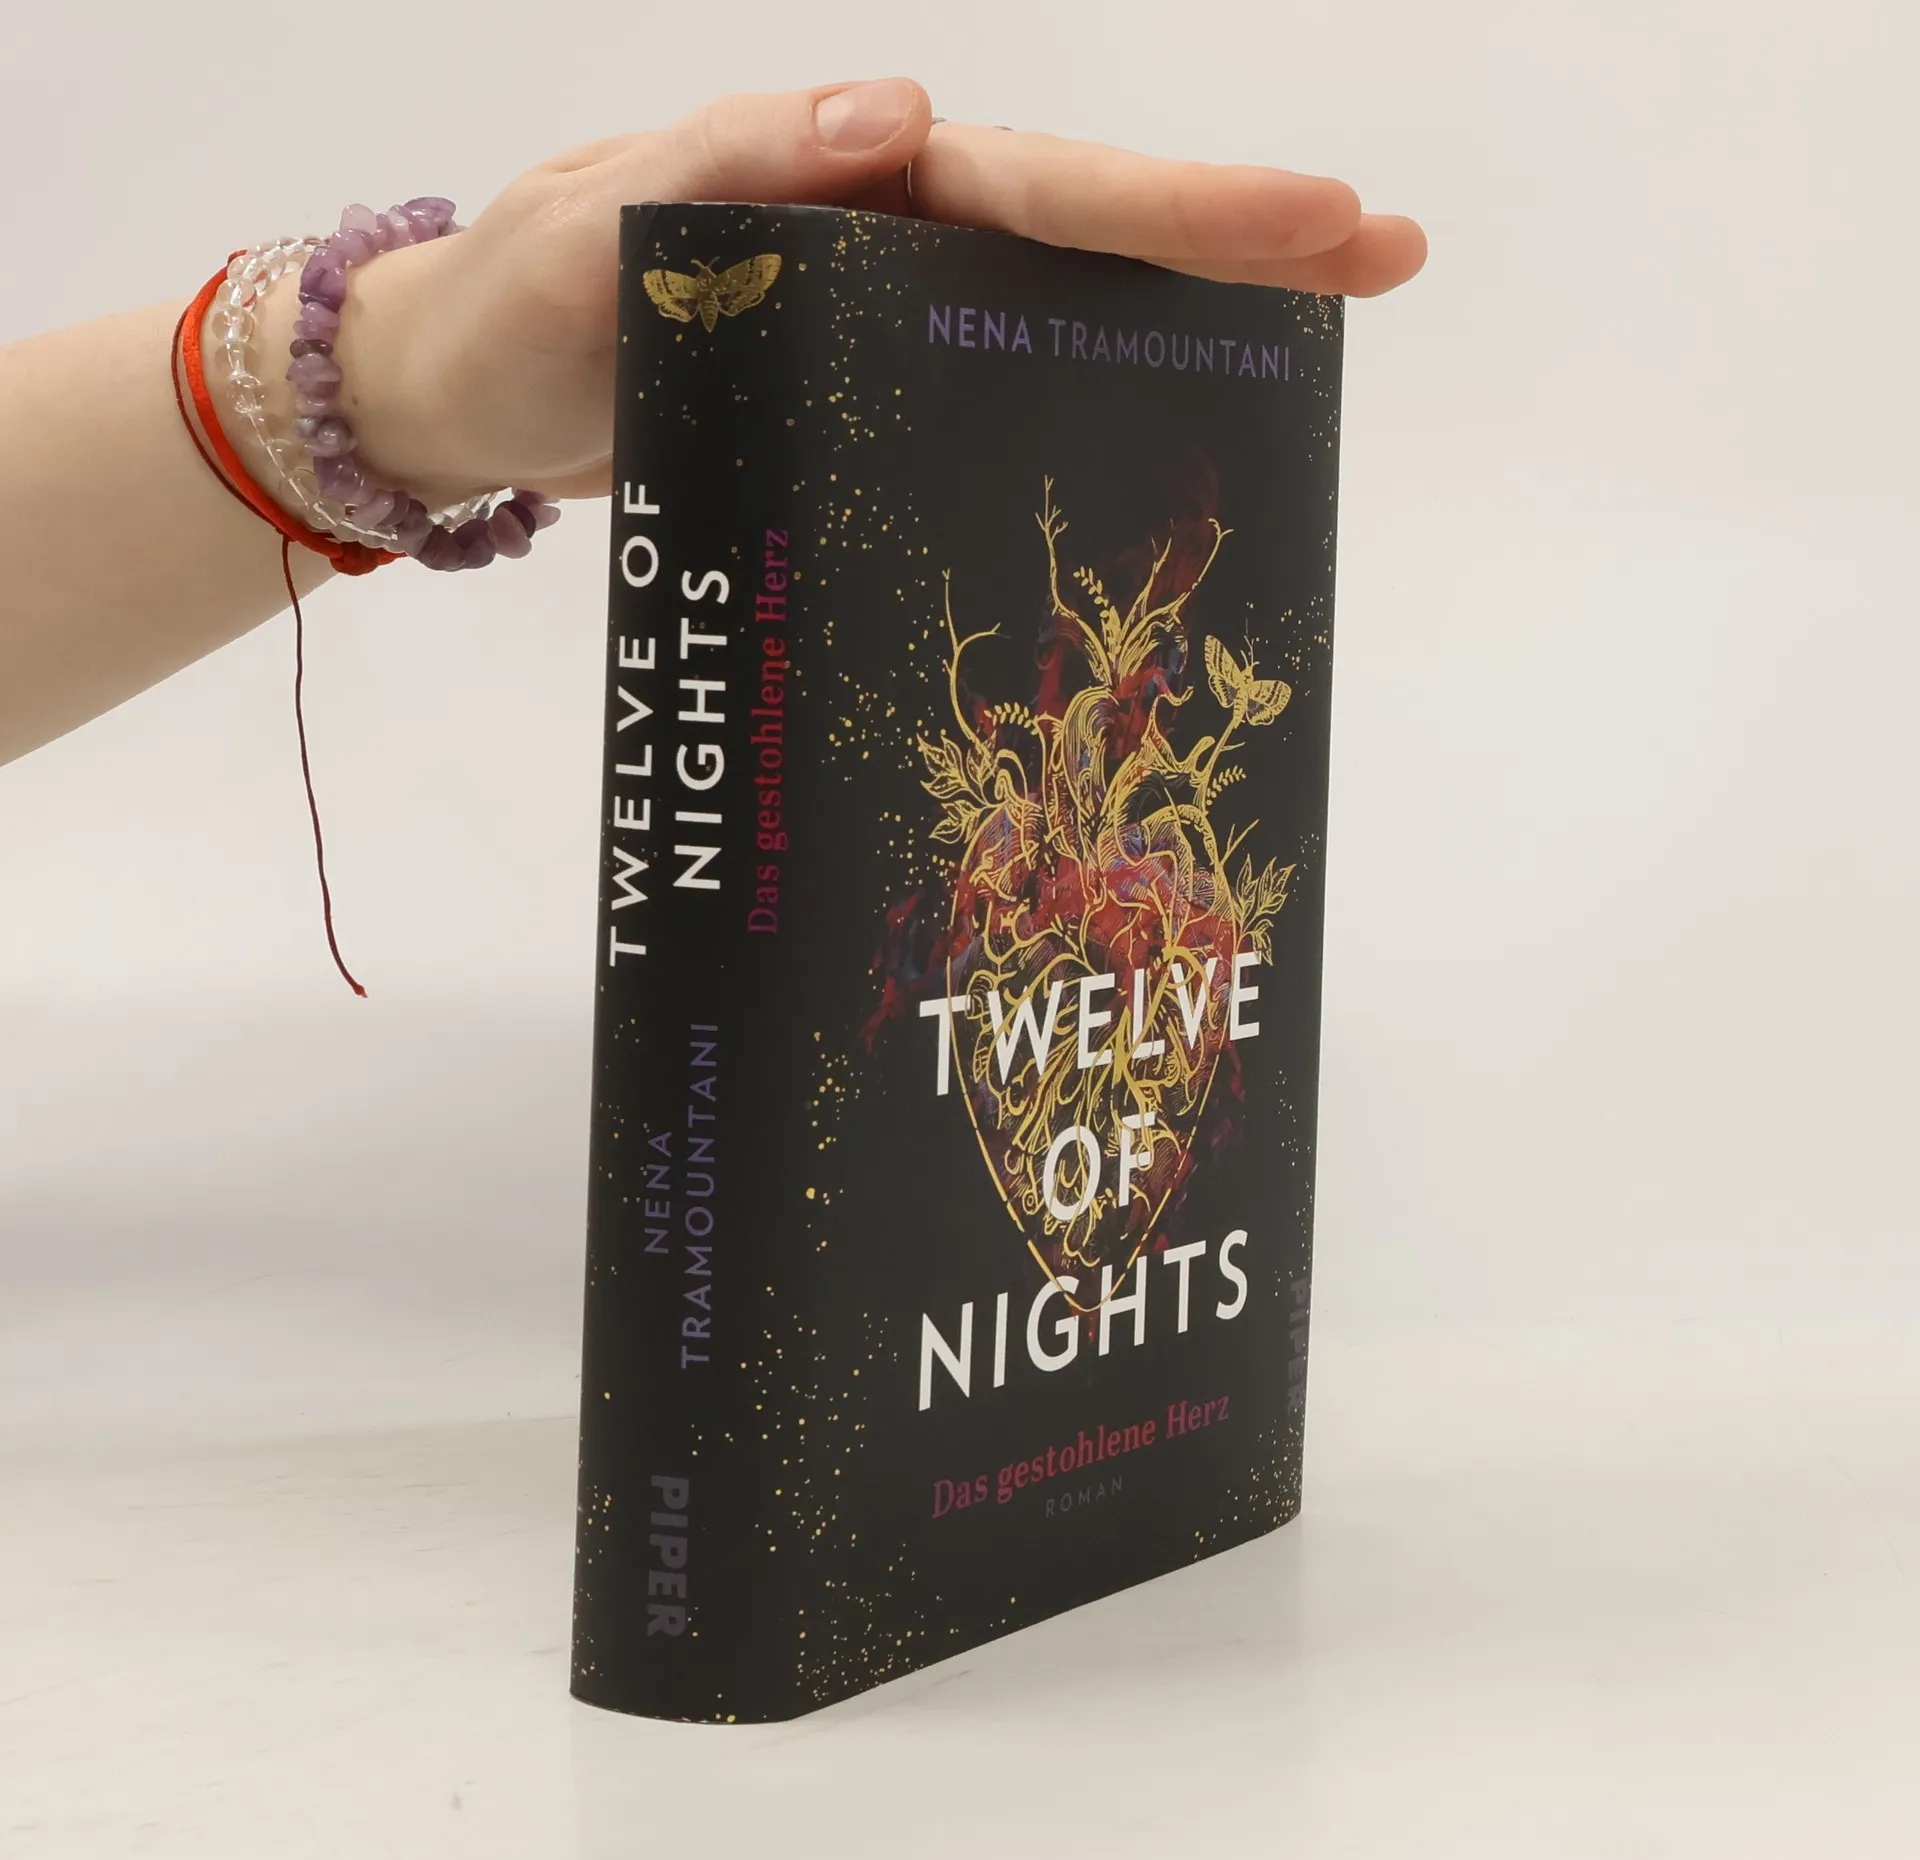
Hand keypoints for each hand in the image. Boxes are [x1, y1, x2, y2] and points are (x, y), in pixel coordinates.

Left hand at [340, 79, 1426, 502]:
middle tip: (1385, 258)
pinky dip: (1081, 422)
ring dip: (1182, 337)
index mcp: (851, 190)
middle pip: (1085, 241)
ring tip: (1311, 360)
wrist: (463, 398)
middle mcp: (890, 251)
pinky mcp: (867, 414)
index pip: (1036, 187)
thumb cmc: (516, 303)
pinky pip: (991, 407)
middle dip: (1233, 245)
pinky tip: (1159, 459)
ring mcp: (886, 338)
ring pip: (1058, 324)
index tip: (1318, 220)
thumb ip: (731, 165)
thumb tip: (900, 118)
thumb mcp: (600, 217)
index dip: (1176, 206)